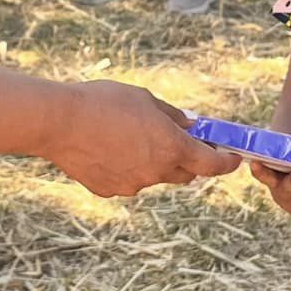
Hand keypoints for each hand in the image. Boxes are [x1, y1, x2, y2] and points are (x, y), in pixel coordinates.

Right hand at [50, 84, 239, 196]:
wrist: (59, 122)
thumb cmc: (104, 102)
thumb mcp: (145, 99)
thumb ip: (172, 117)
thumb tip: (188, 126)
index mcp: (172, 149)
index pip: (211, 165)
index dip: (225, 162)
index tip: (232, 158)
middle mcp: (156, 173)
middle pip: (184, 173)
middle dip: (187, 159)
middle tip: (179, 141)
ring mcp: (132, 185)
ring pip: (152, 176)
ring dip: (151, 161)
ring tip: (127, 136)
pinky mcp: (109, 190)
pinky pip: (126, 179)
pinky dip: (125, 167)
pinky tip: (106, 147)